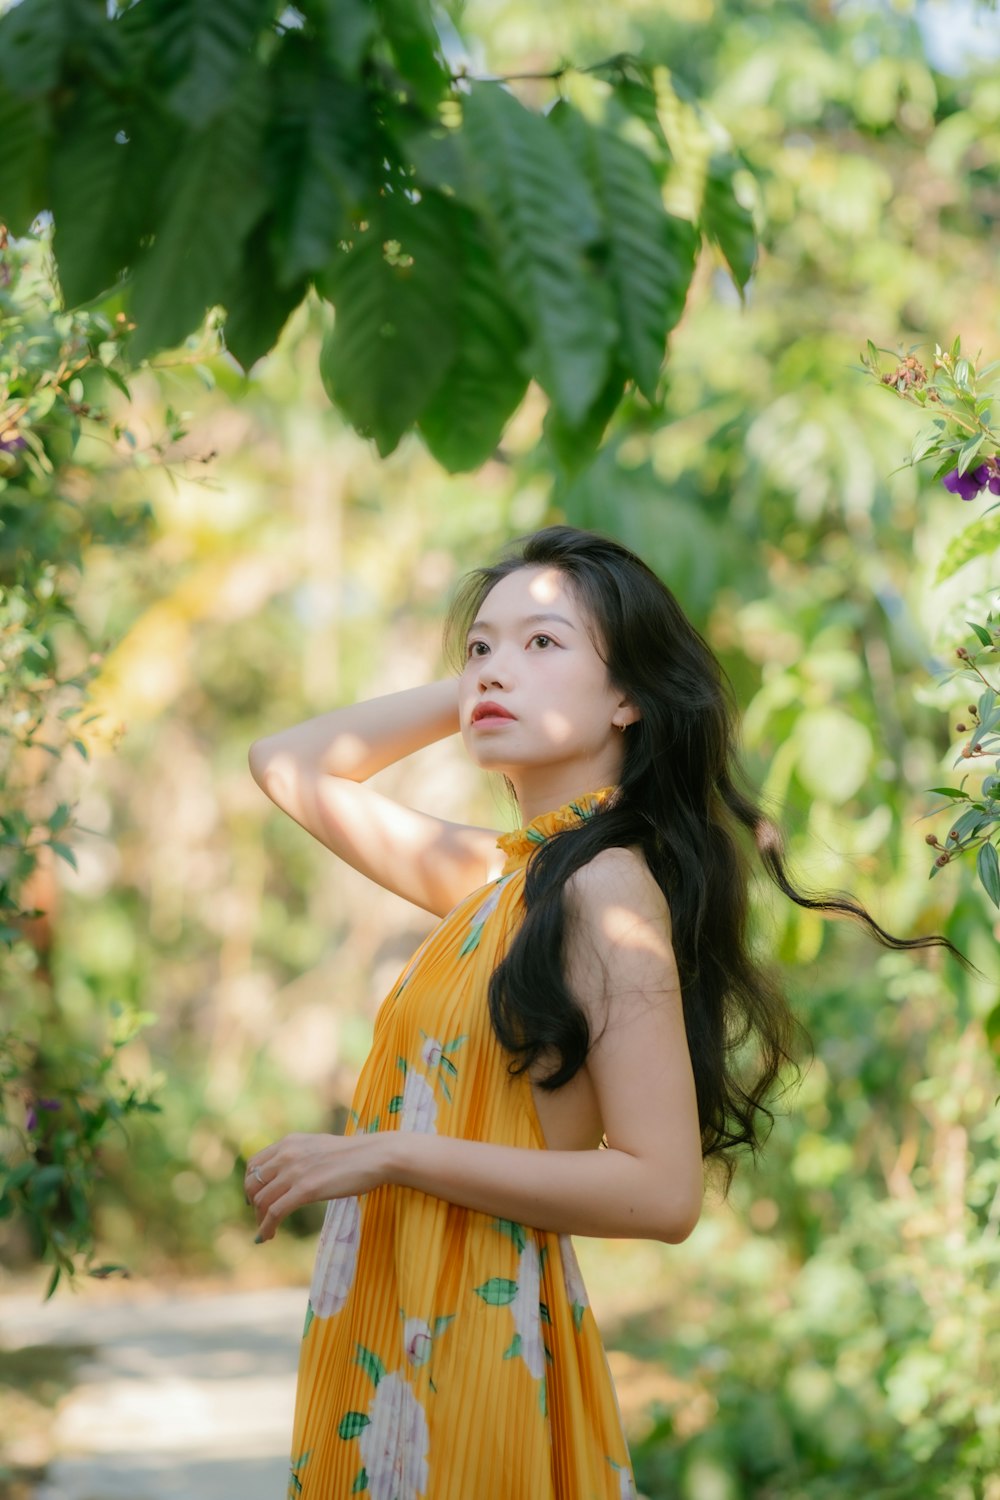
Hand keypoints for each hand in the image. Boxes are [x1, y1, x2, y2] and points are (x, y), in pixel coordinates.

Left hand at [244, 1132, 386, 1243]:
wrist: (375, 1156)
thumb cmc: (353, 1154)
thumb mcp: (318, 1147)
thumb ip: (299, 1156)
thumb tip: (288, 1173)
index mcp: (289, 1142)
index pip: (254, 1165)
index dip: (251, 1185)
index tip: (257, 1200)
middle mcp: (287, 1154)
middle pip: (253, 1184)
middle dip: (253, 1205)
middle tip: (262, 1218)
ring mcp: (295, 1171)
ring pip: (261, 1200)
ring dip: (259, 1220)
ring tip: (266, 1232)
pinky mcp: (306, 1189)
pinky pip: (275, 1212)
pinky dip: (267, 1227)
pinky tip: (269, 1236)